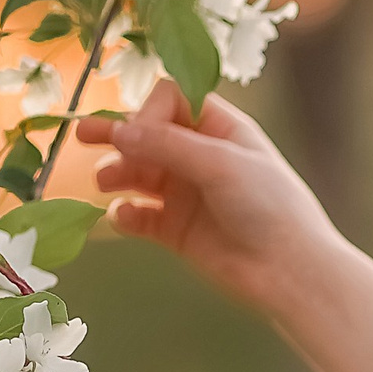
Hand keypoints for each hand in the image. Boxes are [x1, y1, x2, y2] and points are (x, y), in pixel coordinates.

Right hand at [77, 81, 372, 371]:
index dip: (150, 111)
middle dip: (117, 134)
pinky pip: (139, 216)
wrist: (290, 272)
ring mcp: (187, 193)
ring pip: (137, 174)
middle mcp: (200, 156)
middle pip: (147, 134)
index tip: (145, 134)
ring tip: (106, 183)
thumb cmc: (270, 207)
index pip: (170, 100)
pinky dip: (125, 214)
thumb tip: (119, 131)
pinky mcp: (177, 231)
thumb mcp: (222, 165)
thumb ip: (168, 146)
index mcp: (220, 129)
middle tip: (82, 134)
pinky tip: (122, 216)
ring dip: (117, 174)